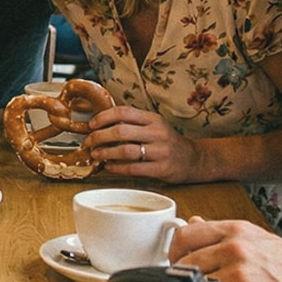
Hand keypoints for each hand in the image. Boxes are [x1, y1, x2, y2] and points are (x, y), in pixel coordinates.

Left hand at [83, 105, 198, 181]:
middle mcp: (157, 133)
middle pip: (120, 131)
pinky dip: (117, 168)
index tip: (90, 124)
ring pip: (125, 151)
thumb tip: (100, 124)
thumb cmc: (167, 141)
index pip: (123, 112)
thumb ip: (133, 122)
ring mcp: (160, 151)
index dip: (103, 117)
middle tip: (87, 142)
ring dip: (105, 153)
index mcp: (153, 119)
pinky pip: (133, 168)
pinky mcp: (162, 169)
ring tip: (95, 155)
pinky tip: (108, 167)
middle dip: (98, 137)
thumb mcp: (154, 125)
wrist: (194, 159)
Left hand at [170, 218, 281, 281]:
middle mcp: (235, 246)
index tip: (180, 264)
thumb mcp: (262, 241)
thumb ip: (225, 234)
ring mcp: (239, 272)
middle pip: (184, 259)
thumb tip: (193, 221)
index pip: (185, 233)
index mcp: (237, 230)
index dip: (176, 252)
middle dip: (184, 275)